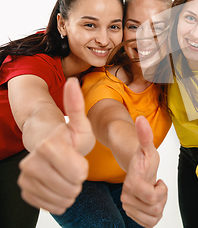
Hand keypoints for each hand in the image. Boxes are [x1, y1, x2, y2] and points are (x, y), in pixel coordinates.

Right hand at [18, 78, 95, 213]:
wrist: (47, 146)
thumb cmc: (69, 135)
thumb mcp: (80, 123)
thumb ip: (76, 106)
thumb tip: (72, 82)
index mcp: (50, 145)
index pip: (78, 173)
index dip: (83, 169)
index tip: (79, 160)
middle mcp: (33, 162)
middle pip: (70, 187)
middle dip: (77, 180)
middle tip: (74, 169)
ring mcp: (26, 177)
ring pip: (61, 198)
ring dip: (70, 191)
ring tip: (68, 177)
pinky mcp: (25, 190)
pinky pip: (50, 205)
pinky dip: (60, 199)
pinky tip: (60, 185)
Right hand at [121, 116, 166, 227]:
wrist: (137, 169)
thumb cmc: (144, 159)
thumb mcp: (148, 147)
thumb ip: (144, 135)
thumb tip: (140, 119)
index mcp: (132, 183)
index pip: (152, 197)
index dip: (161, 190)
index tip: (158, 181)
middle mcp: (127, 198)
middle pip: (155, 208)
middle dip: (161, 198)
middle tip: (156, 185)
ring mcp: (129, 207)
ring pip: (153, 217)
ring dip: (158, 206)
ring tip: (153, 192)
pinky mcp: (133, 215)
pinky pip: (149, 224)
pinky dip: (155, 215)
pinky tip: (152, 202)